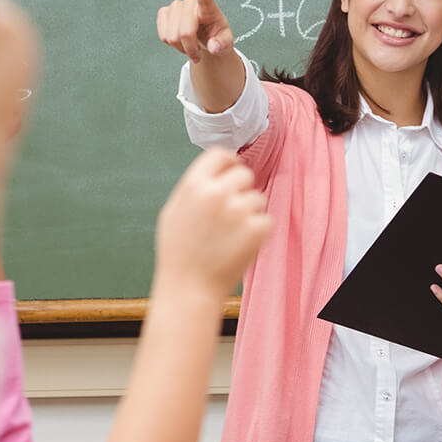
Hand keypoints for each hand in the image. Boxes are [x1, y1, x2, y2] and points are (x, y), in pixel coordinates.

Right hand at [154, 149, 271, 295]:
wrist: (189, 287)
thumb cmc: (178, 253)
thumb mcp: (174, 211)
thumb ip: (195, 188)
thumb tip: (216, 171)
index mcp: (194, 185)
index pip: (220, 154)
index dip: (228, 163)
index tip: (231, 173)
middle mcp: (217, 193)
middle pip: (244, 174)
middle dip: (241, 190)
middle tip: (233, 211)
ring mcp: (239, 210)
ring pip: (257, 198)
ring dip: (250, 213)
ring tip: (231, 234)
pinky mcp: (257, 229)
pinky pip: (266, 220)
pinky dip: (258, 232)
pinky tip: (240, 245)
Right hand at [157, 0, 235, 64]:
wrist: (205, 38)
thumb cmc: (216, 37)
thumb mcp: (226, 44)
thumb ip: (222, 45)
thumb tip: (214, 47)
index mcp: (209, 8)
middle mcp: (191, 3)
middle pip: (185, 32)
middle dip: (190, 48)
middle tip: (197, 55)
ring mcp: (176, 6)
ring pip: (172, 36)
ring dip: (181, 47)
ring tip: (190, 46)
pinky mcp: (164, 12)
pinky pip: (164, 36)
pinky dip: (172, 44)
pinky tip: (180, 41)